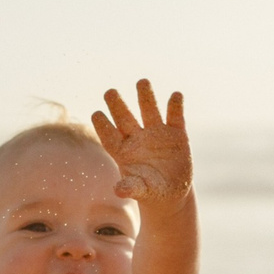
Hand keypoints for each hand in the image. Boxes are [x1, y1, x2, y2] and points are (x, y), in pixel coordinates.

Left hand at [92, 78, 191, 210]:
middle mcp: (137, 137)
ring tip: (142, 82)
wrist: (172, 191)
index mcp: (123, 151)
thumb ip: (131, 188)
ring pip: (149, 110)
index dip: (103, 125)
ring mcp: (157, 133)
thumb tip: (118, 191)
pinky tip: (176, 96)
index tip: (96, 114)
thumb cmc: (150, 191)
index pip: (109, 135)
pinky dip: (175, 107)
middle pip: (125, 117)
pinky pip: (175, 117)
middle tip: (109, 92)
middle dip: (117, 105)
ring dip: (146, 96)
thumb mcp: (142, 190)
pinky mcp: (176, 133)